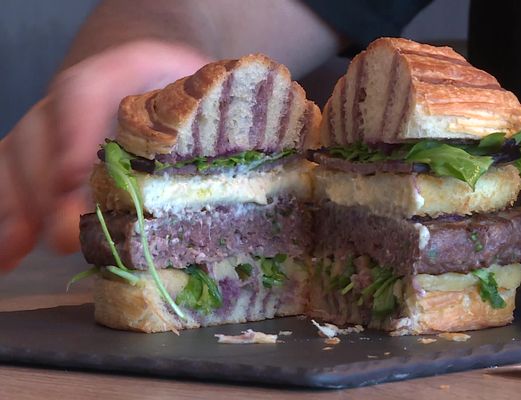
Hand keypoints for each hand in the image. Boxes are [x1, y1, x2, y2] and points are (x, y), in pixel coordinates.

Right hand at [0, 40, 208, 270]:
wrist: (150, 66)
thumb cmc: (187, 88)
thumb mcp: (208, 87)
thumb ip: (215, 113)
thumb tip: (241, 171)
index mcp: (123, 70)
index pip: (85, 91)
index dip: (74, 133)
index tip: (72, 177)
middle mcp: (76, 96)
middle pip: (42, 131)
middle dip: (47, 186)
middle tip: (62, 234)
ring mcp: (53, 123)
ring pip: (18, 155)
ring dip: (18, 205)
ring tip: (17, 249)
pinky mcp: (43, 151)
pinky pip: (12, 175)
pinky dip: (8, 214)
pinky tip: (8, 253)